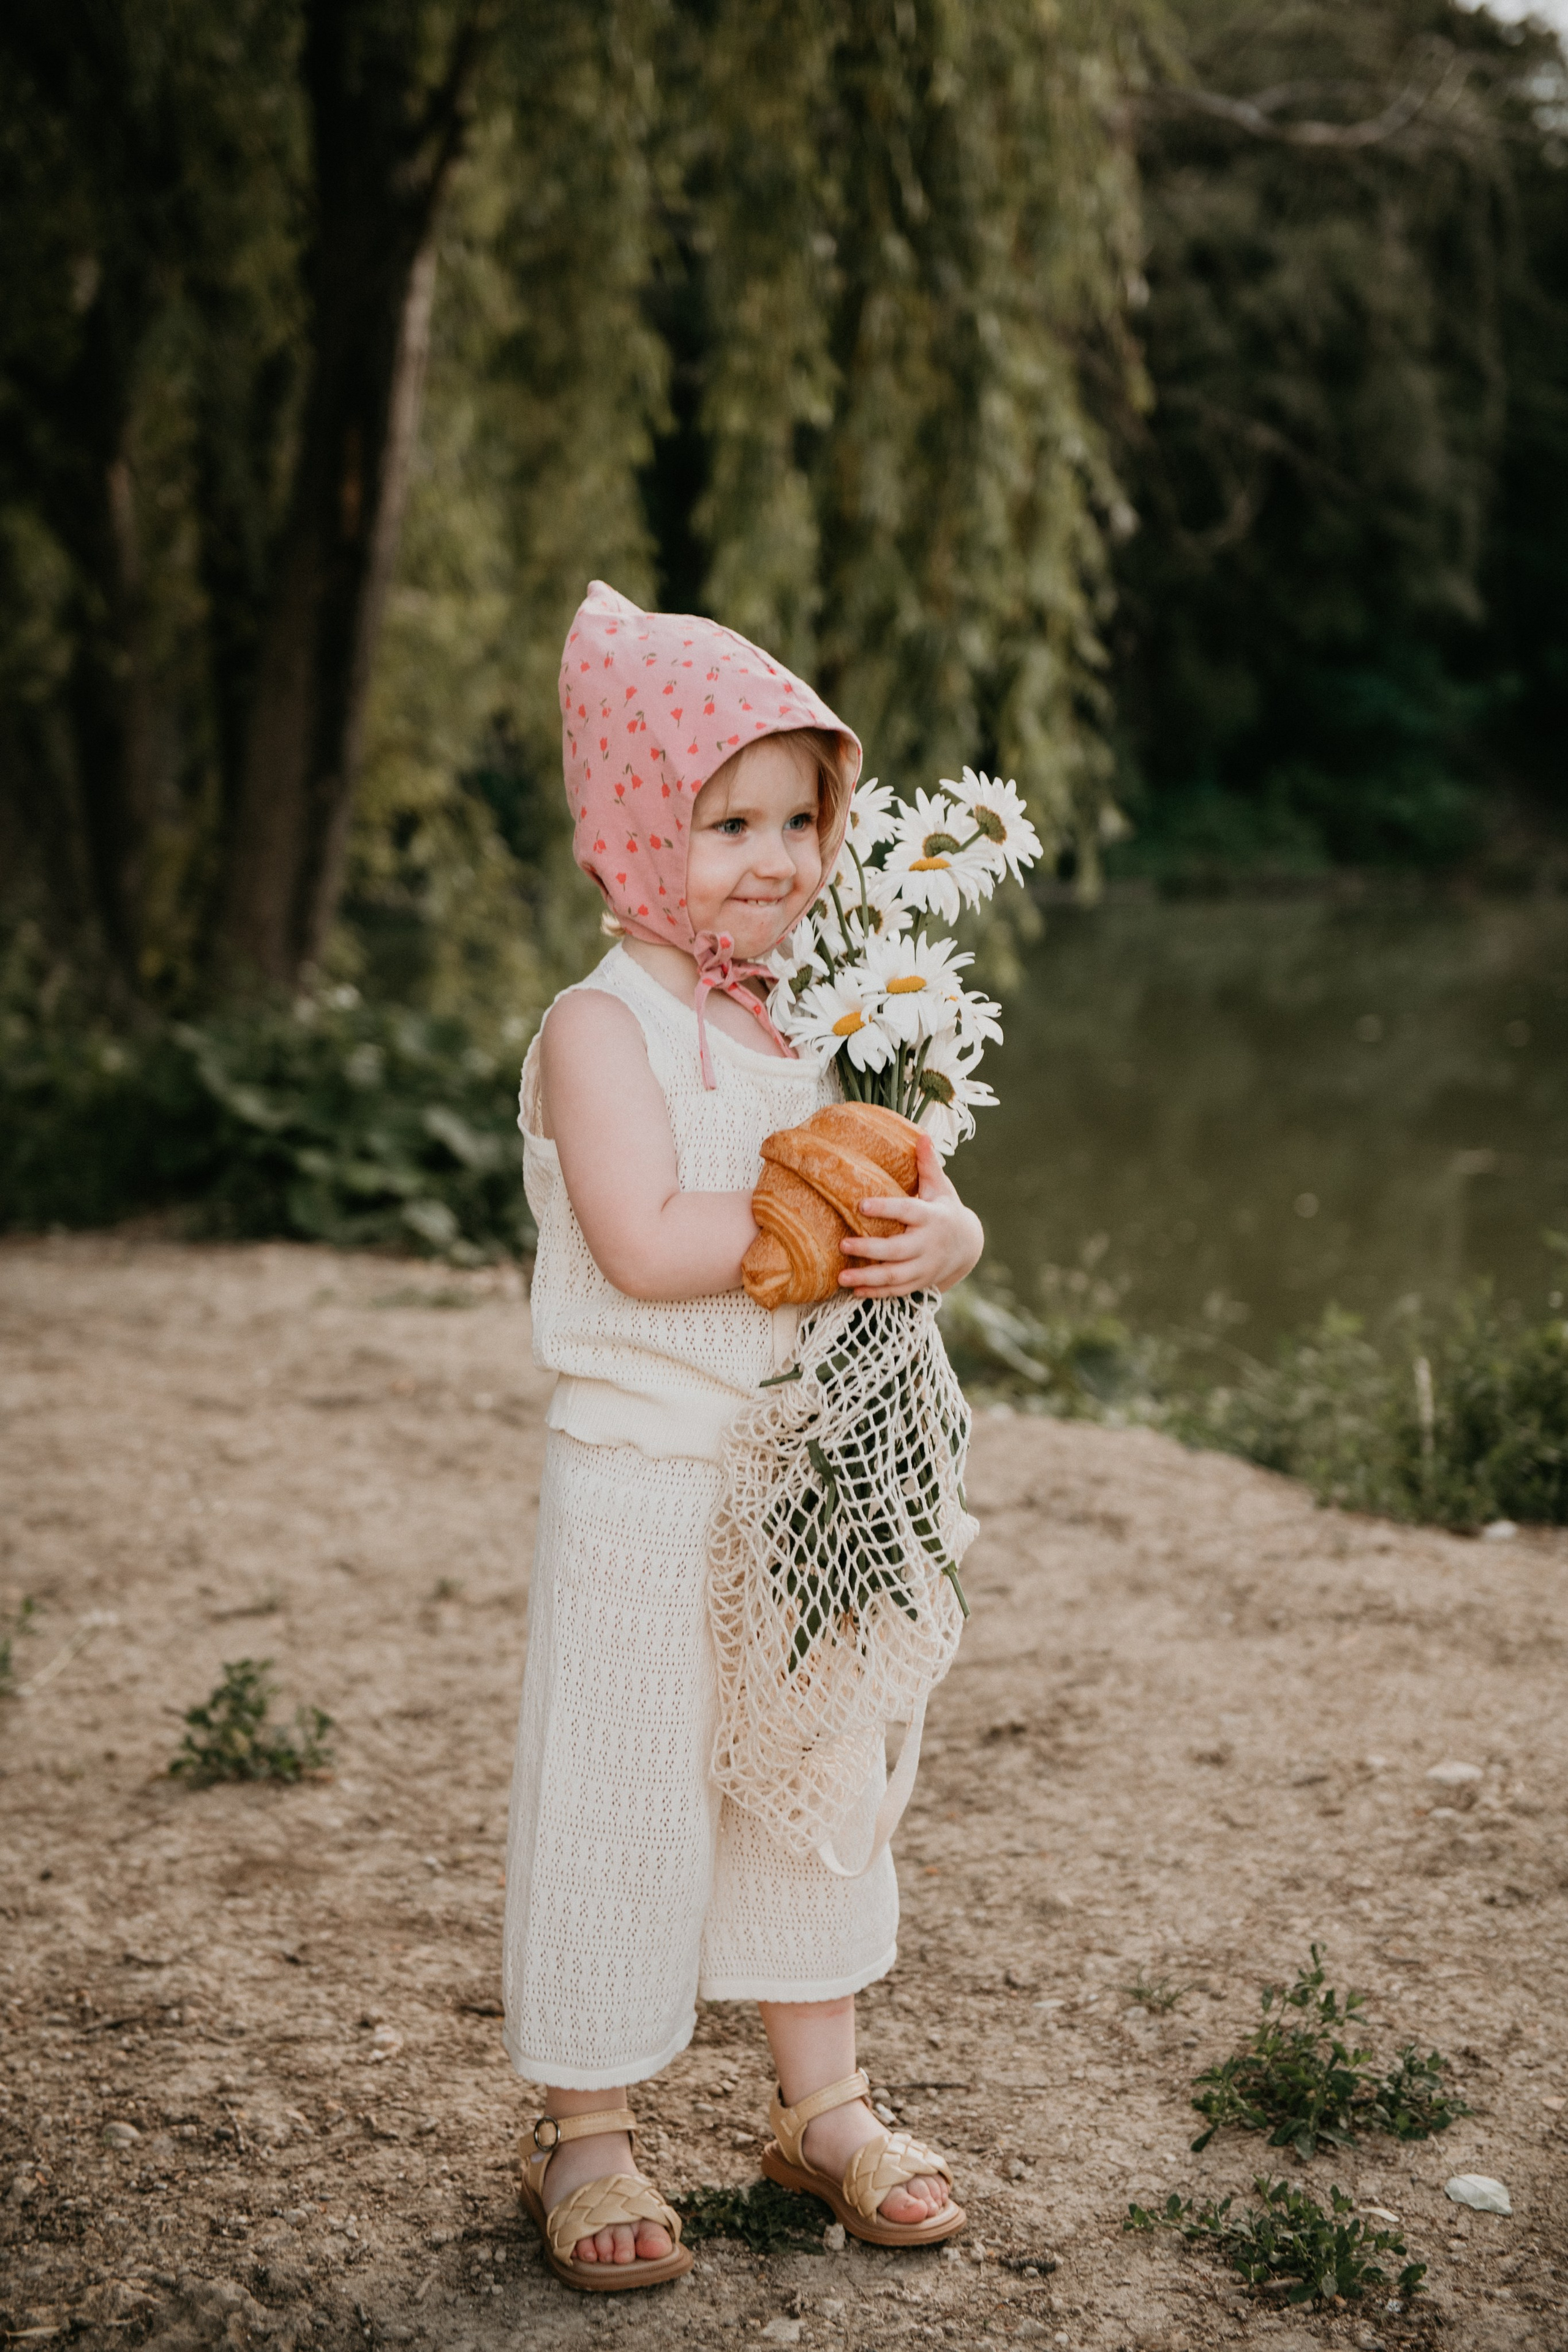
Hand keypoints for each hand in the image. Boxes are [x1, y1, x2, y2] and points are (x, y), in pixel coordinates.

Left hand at [839, 1131, 983, 1295]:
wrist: (967, 1245)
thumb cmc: (945, 1210)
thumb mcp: (940, 1187)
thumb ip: (928, 1165)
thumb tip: (921, 1135)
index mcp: (931, 1217)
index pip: (907, 1211)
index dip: (885, 1209)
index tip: (861, 1205)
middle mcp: (928, 1244)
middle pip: (897, 1250)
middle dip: (870, 1250)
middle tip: (842, 1244)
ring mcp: (925, 1267)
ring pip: (895, 1276)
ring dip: (868, 1279)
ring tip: (841, 1277)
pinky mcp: (920, 1282)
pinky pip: (897, 1291)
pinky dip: (877, 1293)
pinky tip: (855, 1291)